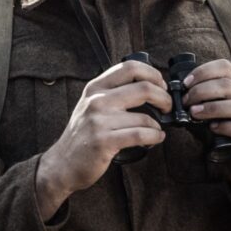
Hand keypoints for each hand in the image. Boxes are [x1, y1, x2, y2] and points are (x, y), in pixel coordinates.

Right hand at [35, 60, 172, 220]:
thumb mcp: (91, 104)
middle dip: (163, 97)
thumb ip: (112, 92)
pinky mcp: (105, 141)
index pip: (130, 67)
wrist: (63, 163)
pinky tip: (156, 138)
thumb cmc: (82, 134)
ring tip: (157, 129)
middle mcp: (97, 100)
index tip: (161, 84)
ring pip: (145, 117)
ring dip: (158, 124)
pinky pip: (140, 135)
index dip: (152, 73)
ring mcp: (99, 121)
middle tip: (167, 106)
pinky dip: (155, 136)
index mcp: (95, 87)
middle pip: (144, 88)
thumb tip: (148, 83)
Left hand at [183, 59, 230, 204]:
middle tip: (186, 101)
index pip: (226, 67)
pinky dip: (227, 126)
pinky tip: (212, 128)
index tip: (185, 83)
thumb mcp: (209, 114)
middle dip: (203, 91)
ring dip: (213, 107)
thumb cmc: (221, 134)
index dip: (204, 72)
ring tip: (194, 114)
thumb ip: (198, 102)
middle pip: (229, 85)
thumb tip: (176, 96)